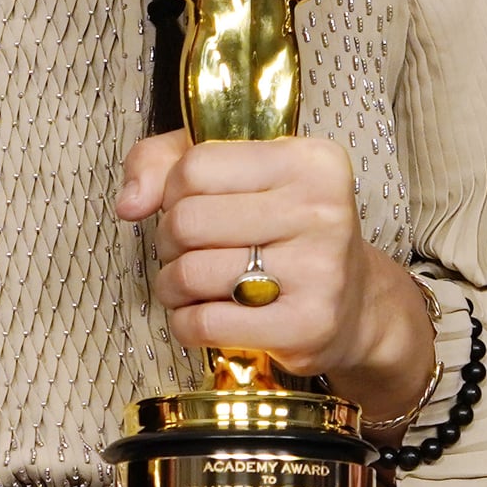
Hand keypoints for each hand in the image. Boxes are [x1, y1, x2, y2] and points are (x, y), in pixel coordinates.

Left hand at [119, 129, 436, 424]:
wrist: (357, 305)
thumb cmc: (281, 229)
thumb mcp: (233, 173)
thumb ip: (163, 161)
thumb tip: (129, 204)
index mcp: (309, 160)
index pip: (194, 166)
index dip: (174, 192)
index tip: (195, 206)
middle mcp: (322, 210)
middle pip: (186, 220)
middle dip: (169, 241)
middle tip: (190, 252)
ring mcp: (320, 270)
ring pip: (189, 273)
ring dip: (173, 286)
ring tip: (195, 286)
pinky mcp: (308, 326)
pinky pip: (204, 324)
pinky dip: (186, 324)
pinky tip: (207, 317)